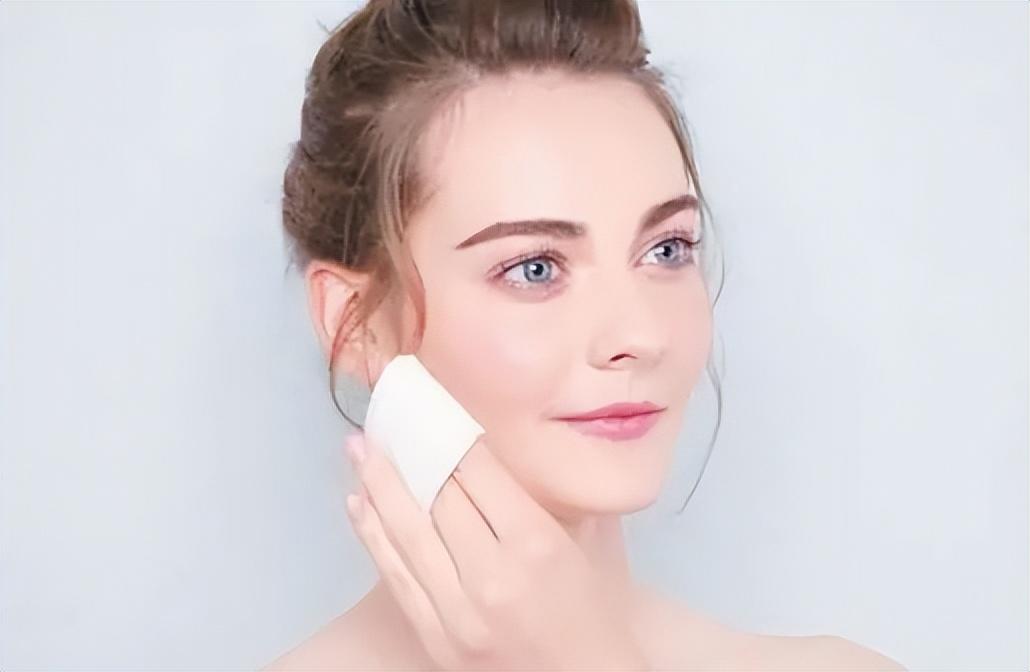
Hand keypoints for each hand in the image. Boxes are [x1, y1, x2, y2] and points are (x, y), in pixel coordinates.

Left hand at [344, 431, 649, 670]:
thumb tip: (477, 450)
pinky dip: (373, 537)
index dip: (446, 433)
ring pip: (406, 533)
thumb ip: (532, 499)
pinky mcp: (436, 638)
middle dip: (405, 451)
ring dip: (377, 485)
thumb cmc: (591, 611)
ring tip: (358, 449)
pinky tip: (359, 504)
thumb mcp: (577, 541)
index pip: (476, 472)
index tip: (427, 405)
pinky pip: (396, 577)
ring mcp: (458, 612)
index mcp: (535, 544)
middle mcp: (492, 576)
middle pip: (436, 496)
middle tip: (382, 418)